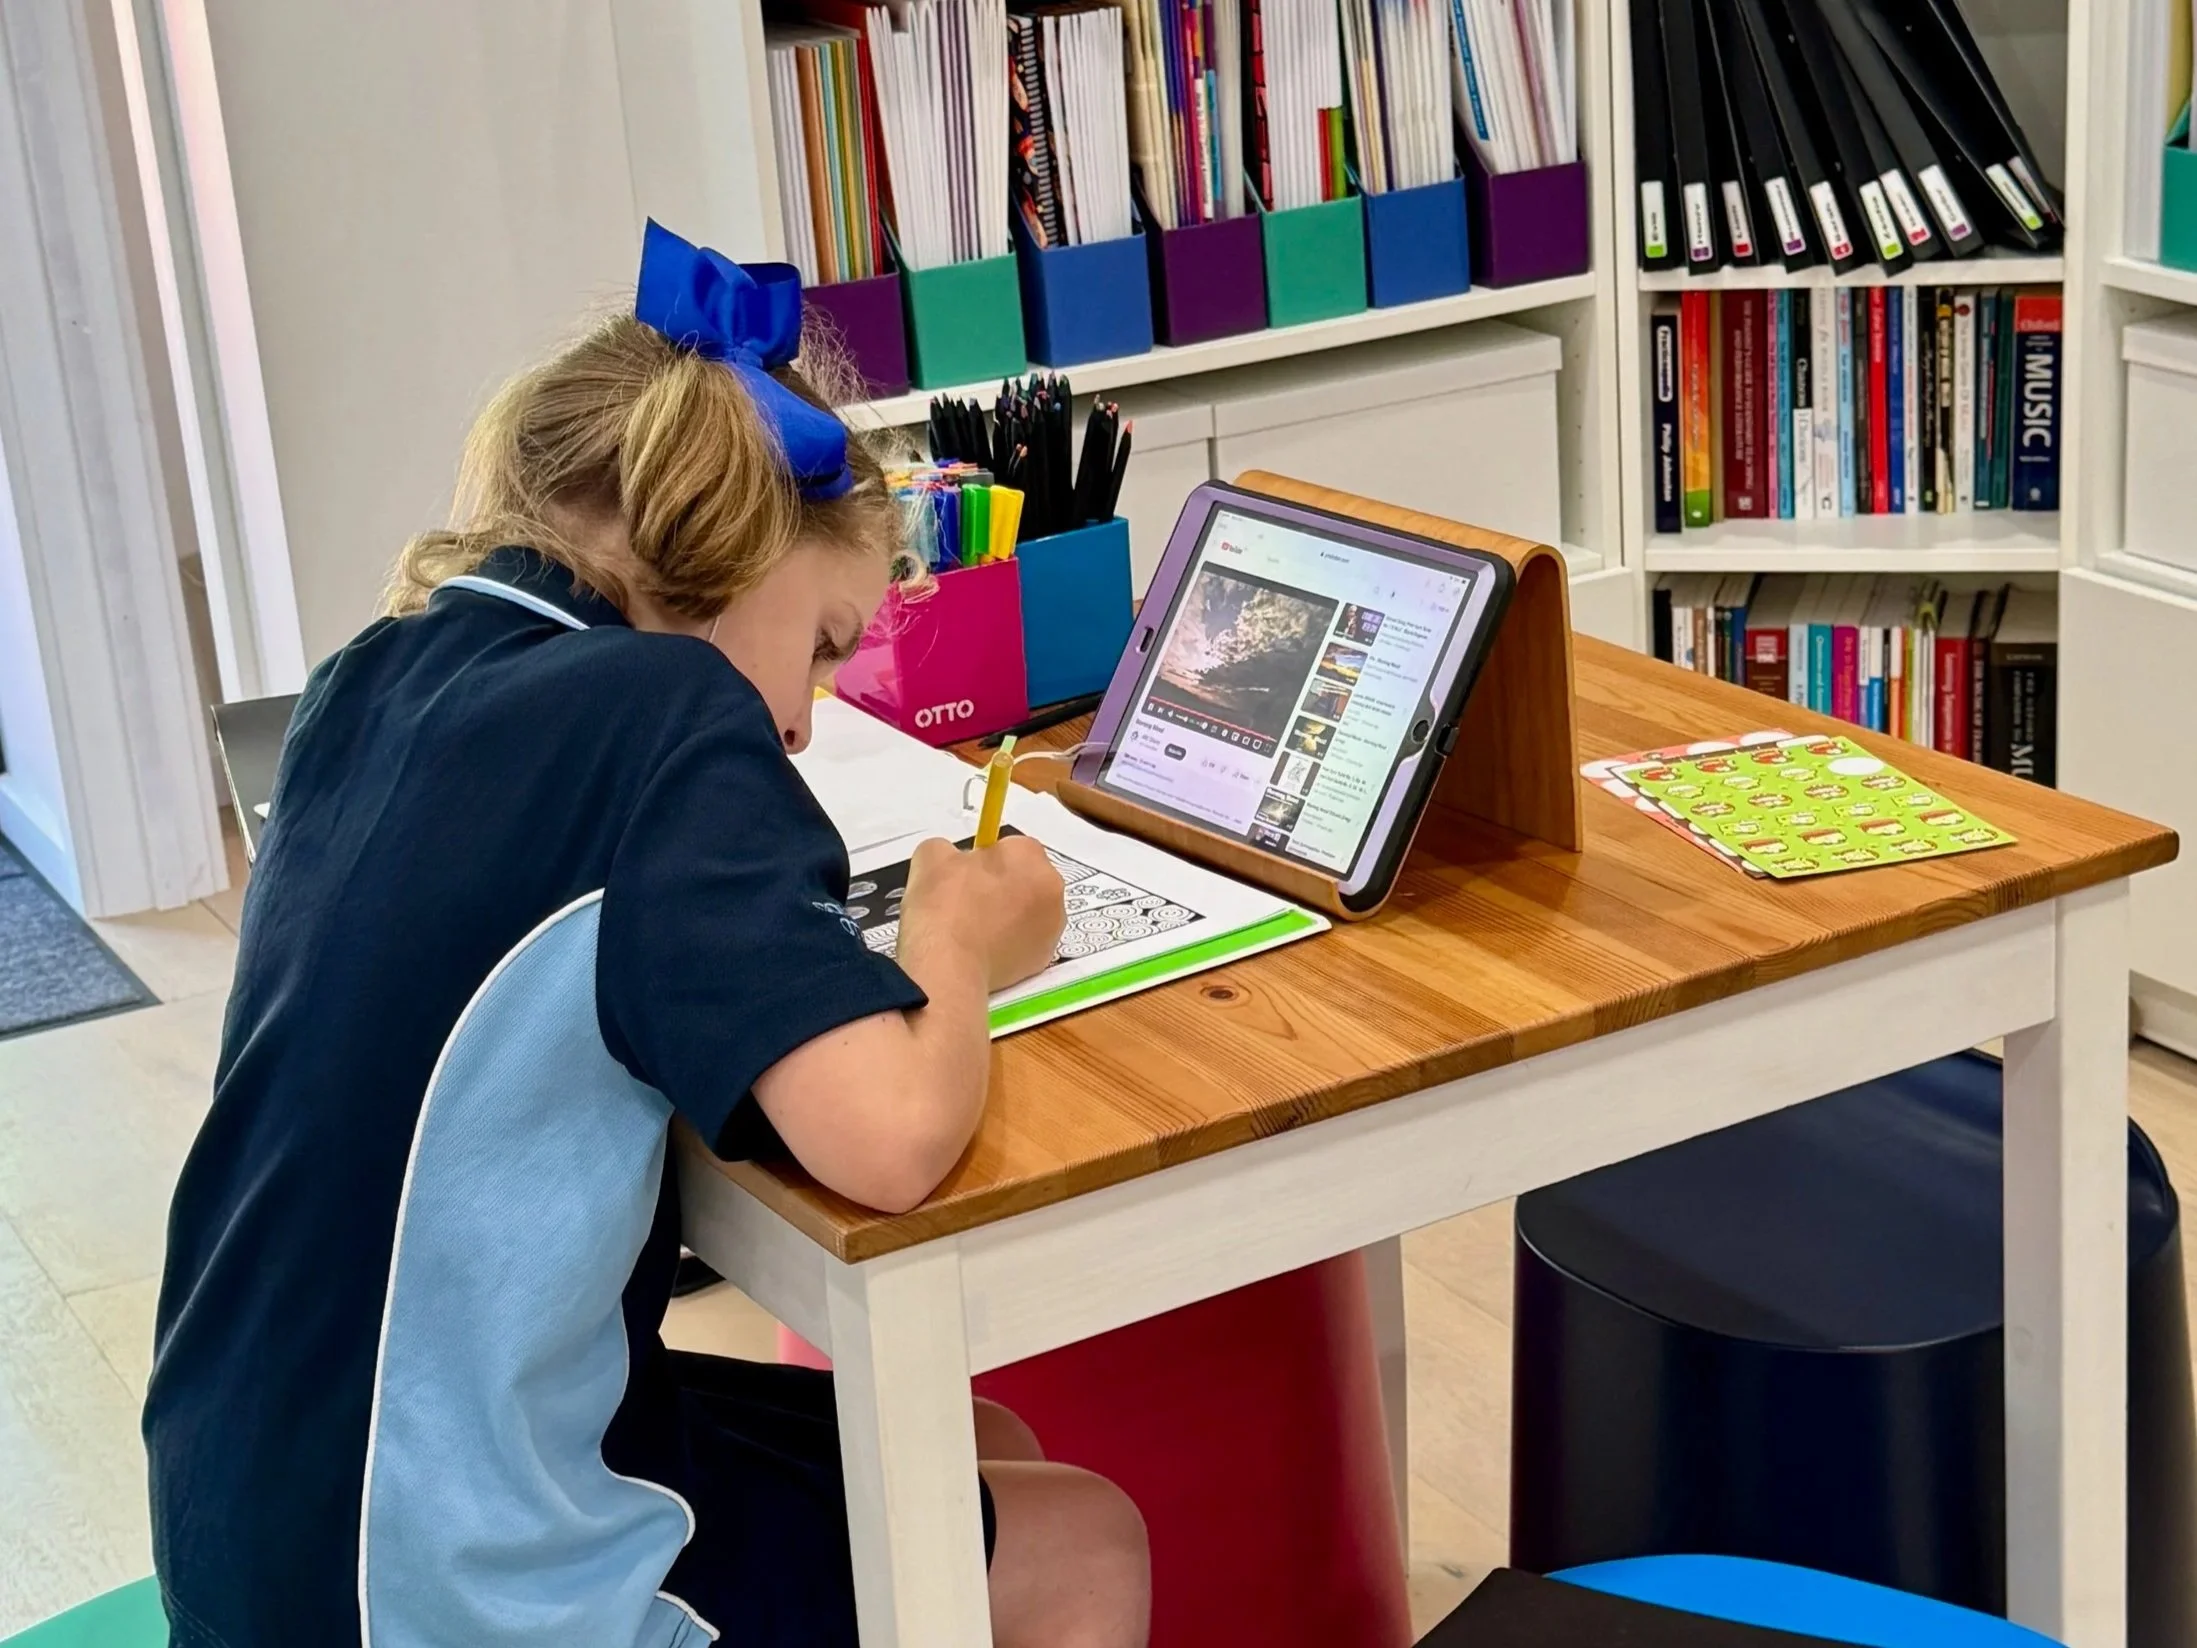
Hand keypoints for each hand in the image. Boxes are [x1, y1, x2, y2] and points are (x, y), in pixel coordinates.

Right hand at [899, 834, 1065, 990]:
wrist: (948, 967)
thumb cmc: (944, 907)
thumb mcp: (931, 856)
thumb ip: (949, 850)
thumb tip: (954, 863)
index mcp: (1031, 857)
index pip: (1010, 847)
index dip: (983, 859)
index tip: (963, 874)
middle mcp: (1053, 891)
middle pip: (1025, 879)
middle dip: (1001, 886)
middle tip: (966, 900)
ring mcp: (1052, 929)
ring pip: (1027, 912)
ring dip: (1007, 915)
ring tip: (972, 928)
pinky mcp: (1043, 962)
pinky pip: (1024, 943)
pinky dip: (1008, 944)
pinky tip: (981, 949)